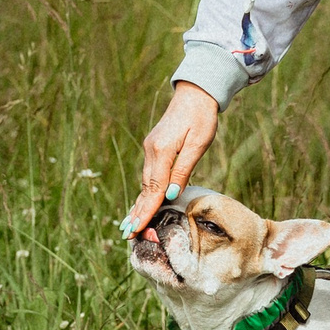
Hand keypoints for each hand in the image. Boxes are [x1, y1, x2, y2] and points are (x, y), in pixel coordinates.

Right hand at [125, 82, 219, 234]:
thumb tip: (171, 195)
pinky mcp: (154, 147)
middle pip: (145, 189)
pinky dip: (145, 191)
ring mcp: (151, 149)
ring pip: (145, 183)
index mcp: (162, 151)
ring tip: (131, 225)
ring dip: (139, 204)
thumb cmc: (202, 117)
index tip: (135, 229)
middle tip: (127, 235)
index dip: (145, 212)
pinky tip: (141, 202)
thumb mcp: (198, 144)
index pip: (154, 189)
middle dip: (136, 213)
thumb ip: (184, 169)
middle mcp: (151, 151)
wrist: (195, 94)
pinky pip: (148, 175)